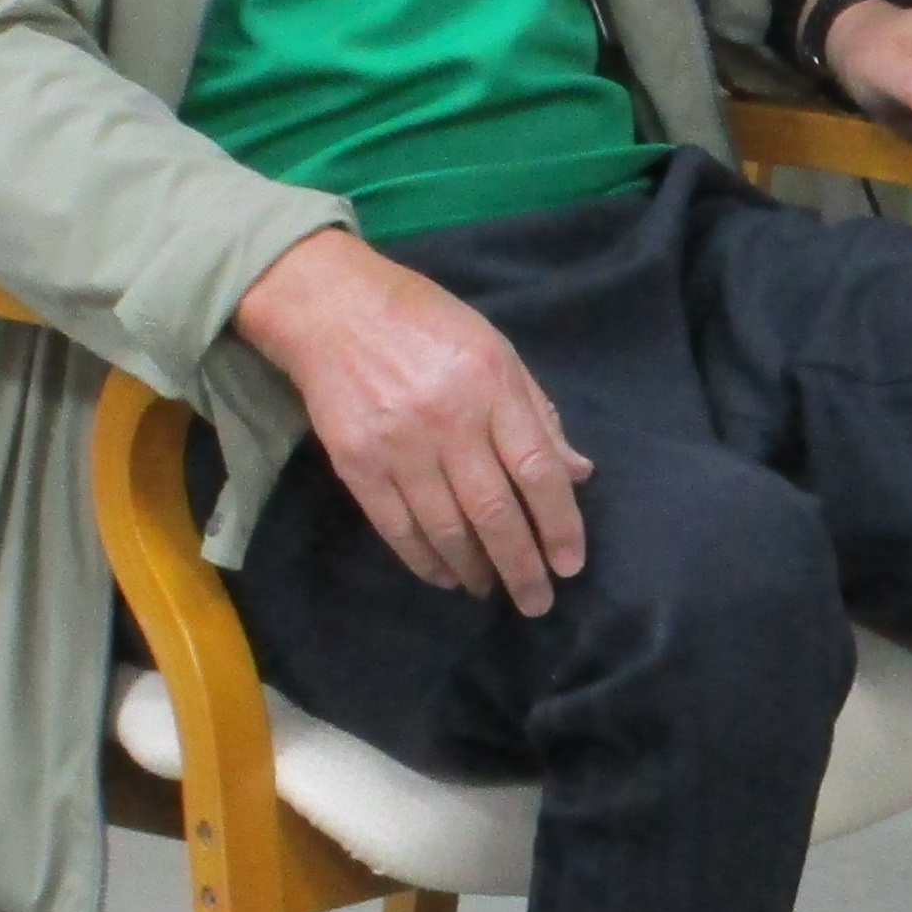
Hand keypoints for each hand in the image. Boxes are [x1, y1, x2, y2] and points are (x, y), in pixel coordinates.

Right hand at [233, 230, 591, 611]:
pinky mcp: (356, 463)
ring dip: (473, 569)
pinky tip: (444, 576)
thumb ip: (538, 414)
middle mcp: (448, 419)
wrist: (333, 309)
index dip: (559, 524)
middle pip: (494, 510)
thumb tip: (579, 474)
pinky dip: (424, 559)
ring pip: (445, 527)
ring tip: (491, 589)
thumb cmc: (427, 324)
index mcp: (492, 386)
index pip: (537, 471)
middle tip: (537, 603)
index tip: (570, 565)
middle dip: (521, 566)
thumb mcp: (497, 351)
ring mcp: (398, 444)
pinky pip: (397, 527)